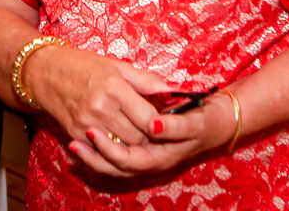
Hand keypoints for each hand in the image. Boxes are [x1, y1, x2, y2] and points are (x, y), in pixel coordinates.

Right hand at [23, 45, 169, 155]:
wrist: (43, 72)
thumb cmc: (82, 65)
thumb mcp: (116, 65)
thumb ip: (147, 81)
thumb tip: (176, 89)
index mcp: (115, 88)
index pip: (150, 118)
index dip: (162, 123)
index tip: (165, 119)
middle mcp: (101, 108)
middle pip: (139, 138)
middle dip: (149, 136)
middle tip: (153, 128)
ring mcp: (87, 124)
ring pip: (124, 148)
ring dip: (133, 143)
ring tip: (136, 131)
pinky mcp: (76, 135)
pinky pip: (103, 151)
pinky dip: (114, 146)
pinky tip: (116, 135)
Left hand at [68, 89, 237, 177]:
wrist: (216, 123)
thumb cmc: (205, 120)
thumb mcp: (194, 120)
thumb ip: (175, 124)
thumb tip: (153, 126)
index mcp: (161, 155)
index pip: (129, 160)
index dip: (109, 149)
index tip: (93, 131)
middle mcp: (151, 161)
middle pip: (116, 168)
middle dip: (94, 157)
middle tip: (74, 140)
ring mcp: (145, 156)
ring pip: (113, 166)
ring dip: (92, 156)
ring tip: (72, 143)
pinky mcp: (141, 149)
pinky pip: (116, 157)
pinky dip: (98, 152)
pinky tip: (83, 141)